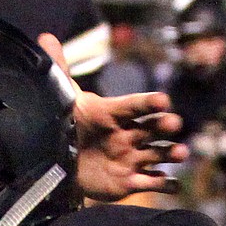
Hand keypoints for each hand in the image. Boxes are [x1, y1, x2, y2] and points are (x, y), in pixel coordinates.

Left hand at [35, 34, 186, 201]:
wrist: (65, 163)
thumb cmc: (71, 127)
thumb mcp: (63, 101)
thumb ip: (59, 72)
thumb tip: (45, 39)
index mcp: (115, 114)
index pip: (134, 105)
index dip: (148, 103)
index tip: (162, 102)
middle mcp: (130, 134)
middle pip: (153, 127)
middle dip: (165, 125)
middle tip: (173, 124)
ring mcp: (132, 157)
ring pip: (158, 153)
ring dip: (171, 153)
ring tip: (180, 153)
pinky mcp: (130, 180)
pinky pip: (151, 182)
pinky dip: (164, 184)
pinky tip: (174, 186)